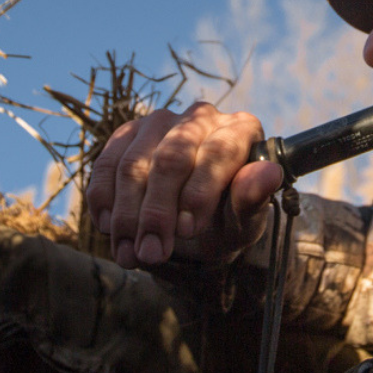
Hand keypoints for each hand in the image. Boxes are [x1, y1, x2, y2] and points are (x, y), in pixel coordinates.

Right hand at [84, 102, 283, 266]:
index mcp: (240, 129)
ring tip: (130, 255)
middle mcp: (200, 117)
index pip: (219, 151)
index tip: (187, 231)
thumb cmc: (225, 221)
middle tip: (152, 253)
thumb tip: (268, 174)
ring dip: (127, 216)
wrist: (194, 227)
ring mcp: (159, 122)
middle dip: (157, 212)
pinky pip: (106, 165)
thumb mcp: (243, 222)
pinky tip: (110, 231)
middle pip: (170, 158)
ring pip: (133, 165)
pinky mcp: (127, 135)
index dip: (200, 191)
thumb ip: (252, 200)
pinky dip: (104, 201)